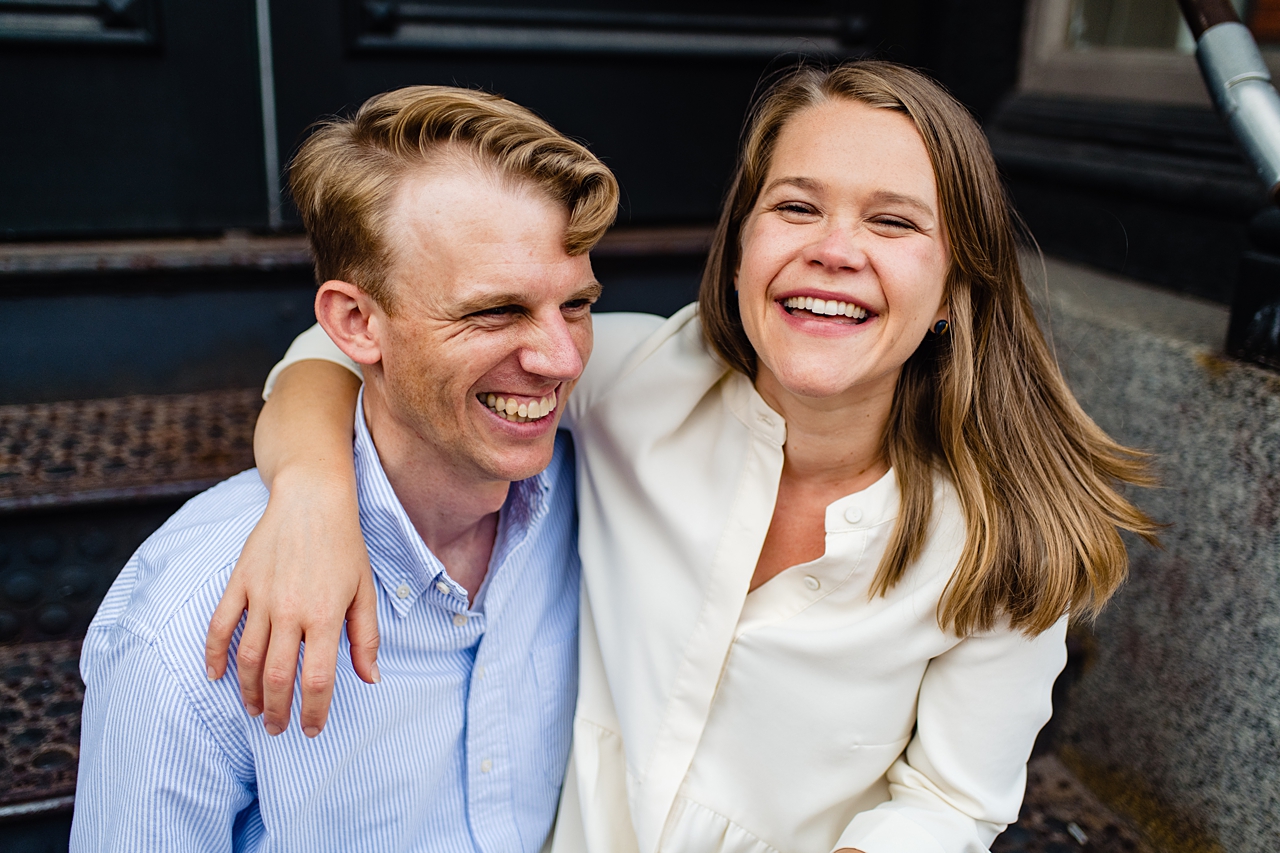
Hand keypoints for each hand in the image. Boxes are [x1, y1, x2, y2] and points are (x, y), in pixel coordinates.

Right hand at [204, 467, 379, 736]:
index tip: (311, 729)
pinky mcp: (239, 582)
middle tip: (278, 729)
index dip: (314, 711)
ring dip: (249, 691)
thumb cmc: (345, 546)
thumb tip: (370, 679)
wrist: (312, 498)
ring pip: (248, 658)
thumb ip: (366, 638)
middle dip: (278, 711)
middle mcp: (290, 611)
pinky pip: (220, 626)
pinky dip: (214, 655)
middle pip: (278, 677)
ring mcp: (261, 596)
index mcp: (325, 616)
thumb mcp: (365, 590)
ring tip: (255, 709)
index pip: (317, 679)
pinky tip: (216, 676)